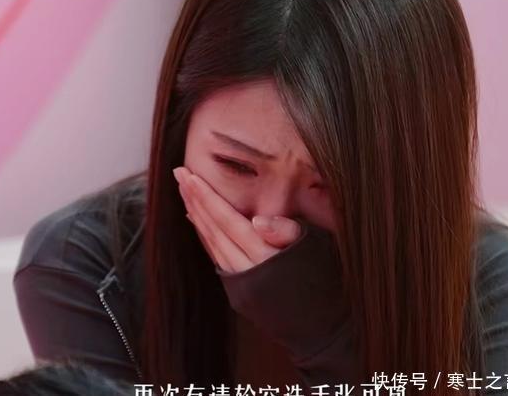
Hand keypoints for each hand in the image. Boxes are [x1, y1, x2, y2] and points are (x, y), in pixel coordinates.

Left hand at [173, 166, 357, 387]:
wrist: (325, 331)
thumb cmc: (328, 281)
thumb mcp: (318, 249)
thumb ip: (289, 231)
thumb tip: (258, 220)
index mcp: (266, 256)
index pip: (228, 220)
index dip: (207, 197)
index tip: (190, 176)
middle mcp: (247, 271)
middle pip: (213, 230)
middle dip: (194, 201)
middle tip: (178, 175)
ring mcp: (240, 284)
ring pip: (211, 244)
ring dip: (196, 216)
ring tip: (185, 192)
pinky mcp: (239, 293)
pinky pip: (216, 257)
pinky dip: (205, 237)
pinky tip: (198, 221)